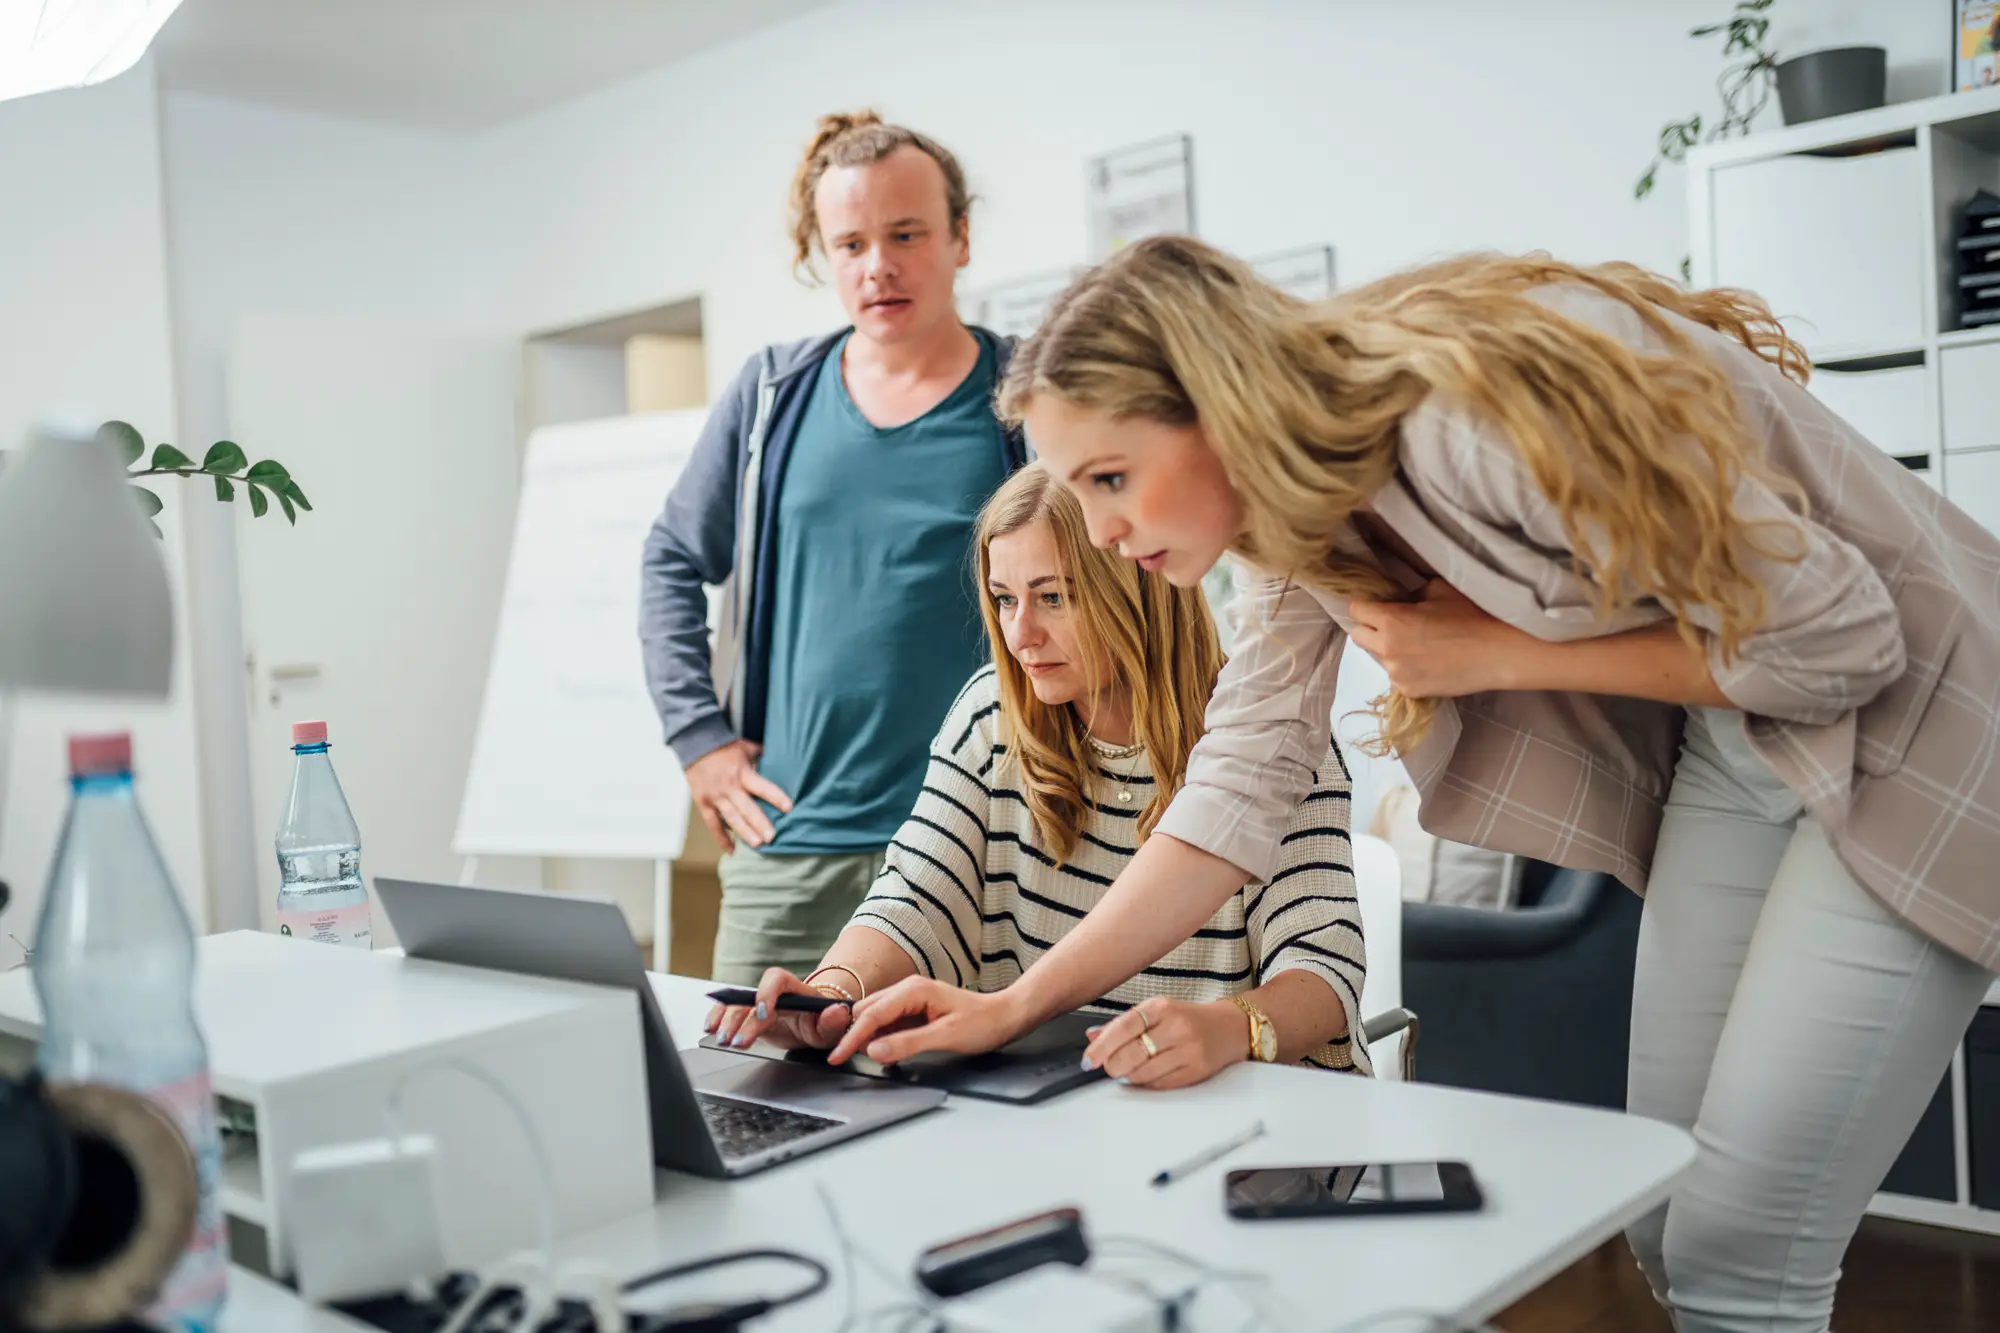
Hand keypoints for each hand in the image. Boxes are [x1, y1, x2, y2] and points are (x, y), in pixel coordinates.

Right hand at [686, 739, 792, 851]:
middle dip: (759, 823)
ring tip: (758, 844)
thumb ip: (763, 757)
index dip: (775, 797)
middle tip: (772, 837)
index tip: (789, 807)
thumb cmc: (725, 747)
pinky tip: (732, 850)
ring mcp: (715, 797)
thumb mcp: (747, 748)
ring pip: (731, 818)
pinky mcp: (704, 803)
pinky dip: (721, 838)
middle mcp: (729, 787)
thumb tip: (784, 760)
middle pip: (746, 808)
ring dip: (744, 833)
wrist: (695, 745)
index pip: (762, 787)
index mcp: (742, 772)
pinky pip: (713, 824)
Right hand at [703, 967, 851, 1051]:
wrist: (816, 1023)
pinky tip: (711, 1028)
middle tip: (735, 1041)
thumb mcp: (834, 1026)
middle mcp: (773, 994)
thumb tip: (837, 1011)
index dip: (766, 994)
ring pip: (736, 1005)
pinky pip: (729, 1012)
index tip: (763, 1014)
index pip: (777, 980)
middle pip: (750, 996)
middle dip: (740, 1019)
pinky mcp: (749, 1016)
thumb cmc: (824, 1021)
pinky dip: (718, 1018)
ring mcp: (759, 1004)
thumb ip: (834, 1020)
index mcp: (795, 990)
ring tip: (721, 1038)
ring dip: (725, 1020)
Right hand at [826, 976, 1029, 1066]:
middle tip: (839, 1059)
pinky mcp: (915, 1010)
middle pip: (867, 1011)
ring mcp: (911, 998)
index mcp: (913, 990)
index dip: (851, 1037)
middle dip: (852, 1034)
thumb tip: (874, 1051)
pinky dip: (880, 1037)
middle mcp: (908, 989)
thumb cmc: (982, 1023)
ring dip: (865, 1036)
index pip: (871, 1014)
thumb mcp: (944, 1037)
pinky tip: (880, 1051)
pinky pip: (888, 1023)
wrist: (1005, 1017)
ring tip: (853, 1056)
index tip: (836, 1056)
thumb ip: (907, 1044)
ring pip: (875, 1016)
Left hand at [1083, 997, 1247, 1090]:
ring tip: (1125, 1071)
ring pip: (1145, 1073)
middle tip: (1107, 1068)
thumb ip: (1123, 1024)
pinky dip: (1146, 1084)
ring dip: (1128, 1076)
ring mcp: (1189, 1050)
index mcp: (1162, 1007)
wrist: (1229, 1027)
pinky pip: (1161, 1085)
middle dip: (1112, 1065)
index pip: (1124, 1027)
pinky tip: (1144, 1077)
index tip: (1088, 1059)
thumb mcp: (1156, 1011)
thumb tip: (1092, 1037)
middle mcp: (1176, 1027)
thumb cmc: (1187, 1018)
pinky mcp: (1197, 1070)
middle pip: (1132, 1053)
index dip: (1102, 1046)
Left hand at [1347, 579, 1530, 698]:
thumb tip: (1400, 598)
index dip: (1365, 605)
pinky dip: (1405, 669)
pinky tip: (1428, 663)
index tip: (1375, 605)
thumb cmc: (1472, 616)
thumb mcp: (1438, 591)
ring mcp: (1396, 673)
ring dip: (1389, 650)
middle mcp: (1386, 648)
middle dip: (1370, 628)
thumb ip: (1411, 594)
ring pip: (1378, 657)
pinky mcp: (1408, 691)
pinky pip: (1395, 676)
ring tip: (1419, 646)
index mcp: (1391, 619)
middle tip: (1394, 625)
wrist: (1498, 653)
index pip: (1356, 609)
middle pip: (1357, 636)